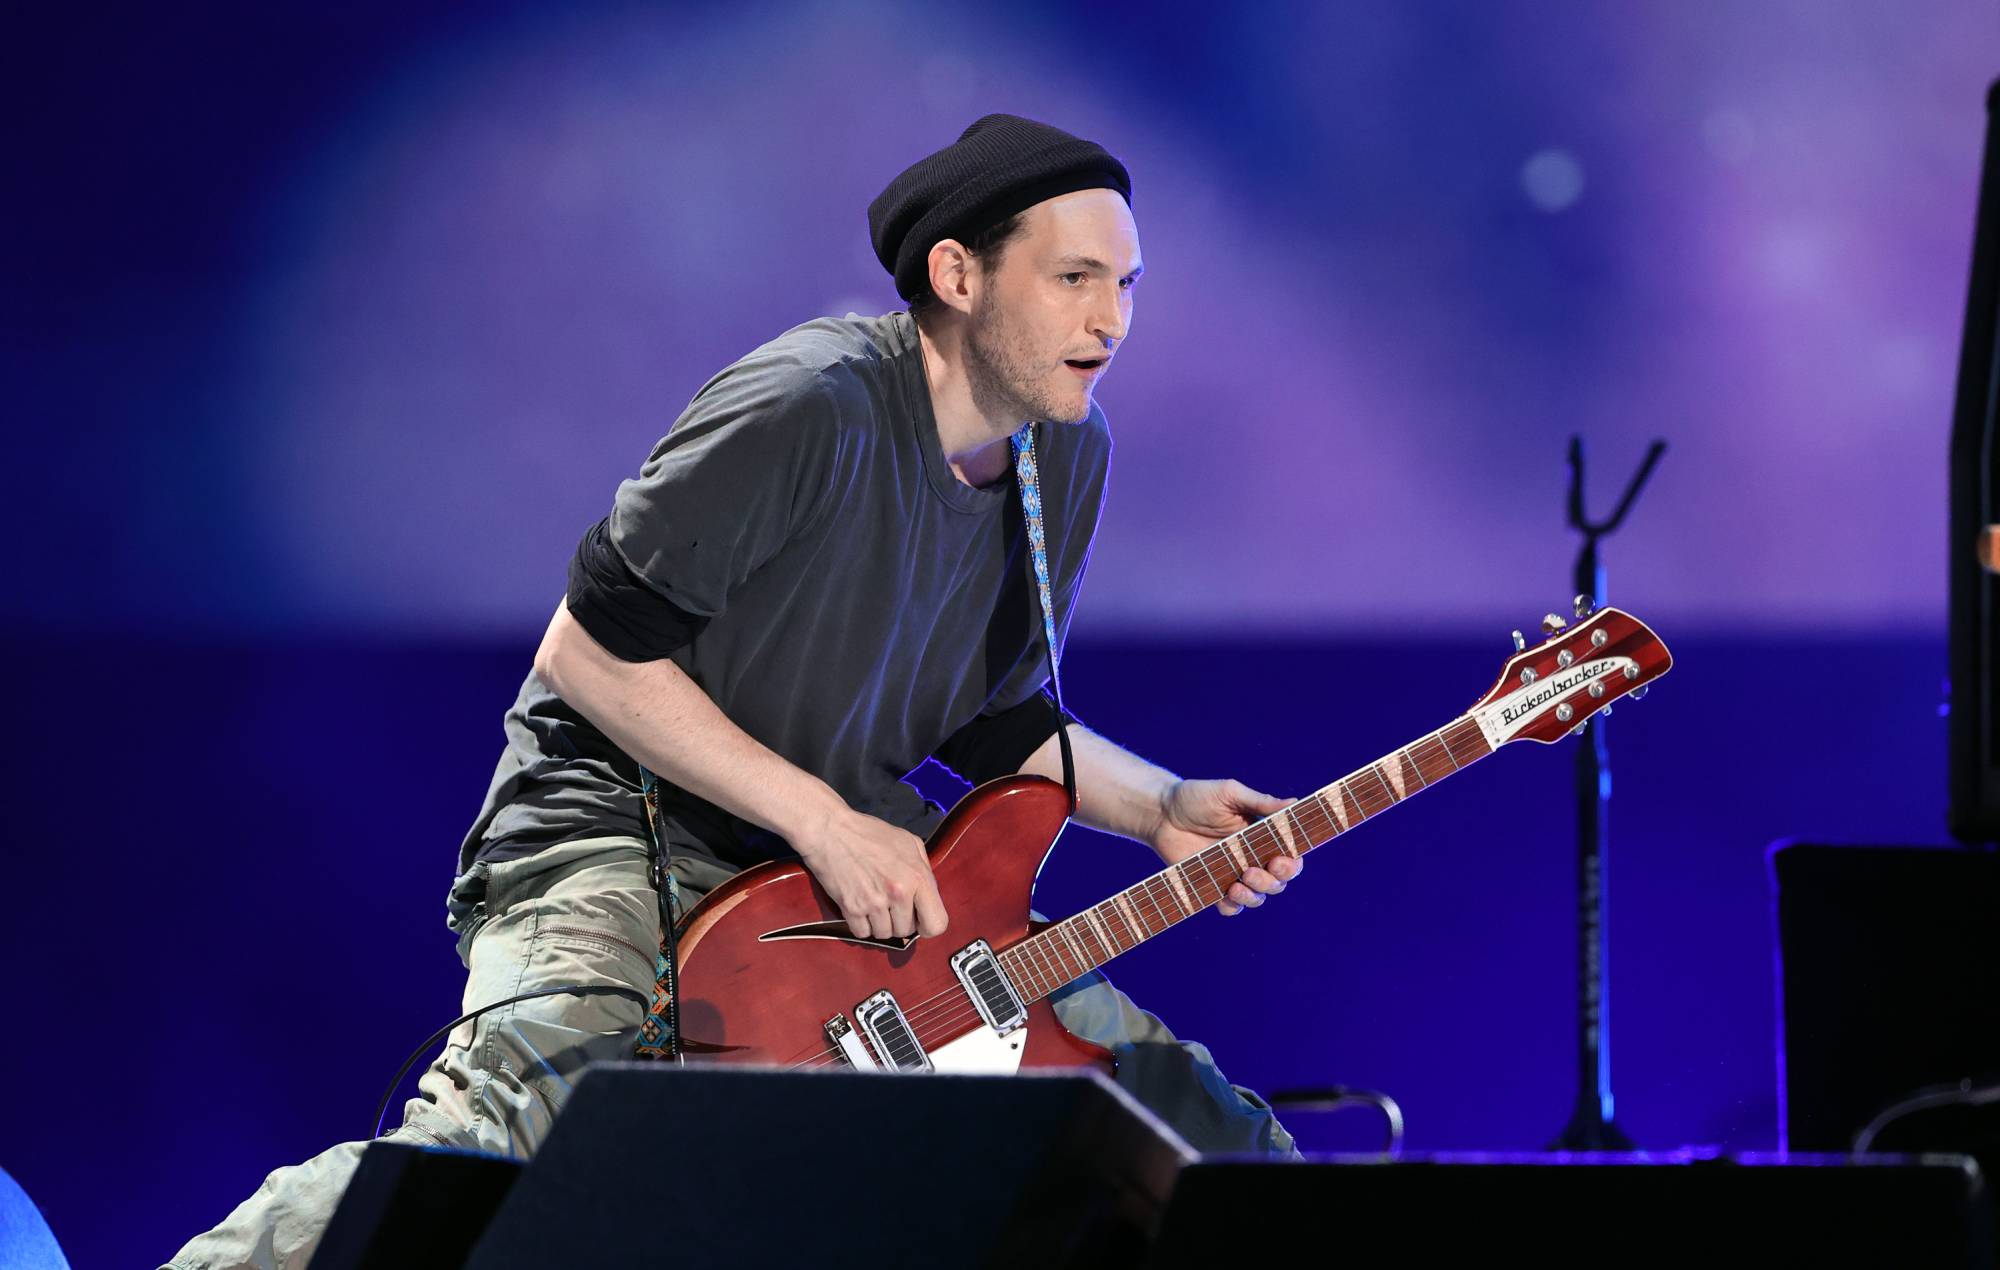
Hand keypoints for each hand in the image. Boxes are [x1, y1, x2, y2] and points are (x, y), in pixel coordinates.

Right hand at [794, 807, 947, 939]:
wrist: (830, 830)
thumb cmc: (869, 833)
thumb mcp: (908, 842)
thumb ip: (923, 869)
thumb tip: (928, 896)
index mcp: (917, 876)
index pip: (937, 923)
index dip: (928, 925)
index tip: (918, 918)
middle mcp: (899, 892)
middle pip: (907, 931)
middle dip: (899, 920)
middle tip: (888, 901)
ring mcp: (874, 902)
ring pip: (884, 934)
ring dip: (879, 923)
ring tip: (873, 902)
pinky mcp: (852, 908)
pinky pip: (863, 933)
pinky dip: (861, 924)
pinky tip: (859, 905)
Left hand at [1151, 779, 1299, 916]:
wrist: (1160, 813)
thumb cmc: (1197, 797)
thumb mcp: (1229, 793)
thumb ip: (1260, 801)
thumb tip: (1294, 803)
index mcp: (1263, 836)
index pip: (1290, 855)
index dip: (1293, 863)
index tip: (1283, 860)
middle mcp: (1253, 858)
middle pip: (1278, 881)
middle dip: (1273, 880)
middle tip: (1253, 870)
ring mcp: (1234, 875)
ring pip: (1257, 897)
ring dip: (1254, 895)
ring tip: (1238, 884)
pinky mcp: (1213, 887)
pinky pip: (1230, 908)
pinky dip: (1233, 907)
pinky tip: (1227, 896)